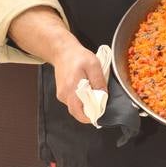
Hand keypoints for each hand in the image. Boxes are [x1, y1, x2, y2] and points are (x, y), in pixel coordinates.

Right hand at [9, 6, 108, 124]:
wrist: (63, 51)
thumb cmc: (78, 57)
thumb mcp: (94, 65)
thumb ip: (99, 82)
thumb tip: (104, 96)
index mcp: (72, 88)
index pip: (80, 112)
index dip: (91, 115)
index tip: (100, 110)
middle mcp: (64, 95)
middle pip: (78, 112)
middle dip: (89, 110)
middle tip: (99, 101)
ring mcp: (61, 95)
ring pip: (75, 108)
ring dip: (85, 104)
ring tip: (93, 92)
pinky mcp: (61, 94)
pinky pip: (73, 102)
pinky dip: (81, 100)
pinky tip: (86, 90)